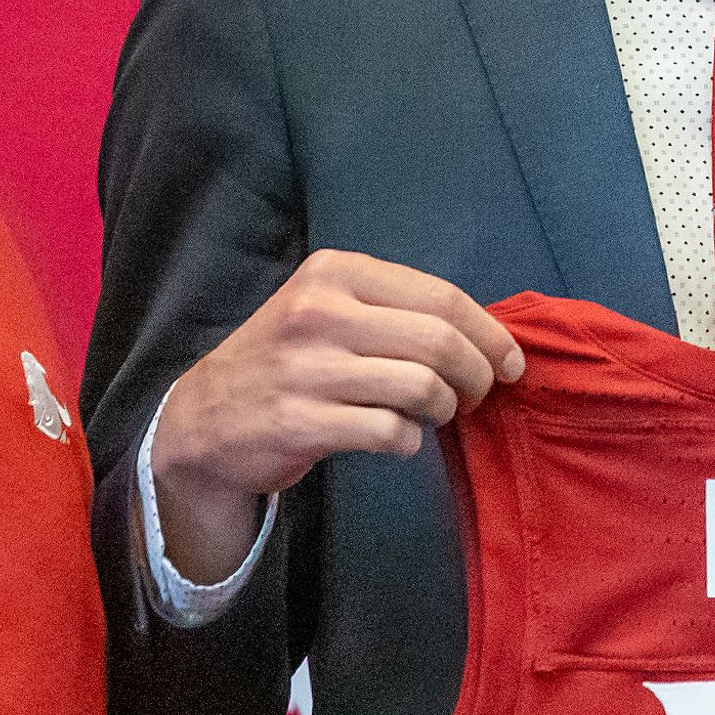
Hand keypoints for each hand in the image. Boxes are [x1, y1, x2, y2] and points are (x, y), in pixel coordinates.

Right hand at [153, 253, 523, 581]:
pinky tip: (398, 439)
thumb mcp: (325, 309)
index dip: (489, 333)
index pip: (440, 296)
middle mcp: (319, 312)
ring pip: (421, 387)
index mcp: (333, 273)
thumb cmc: (285, 360)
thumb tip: (485, 336)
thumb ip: (393, 310)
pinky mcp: (301, 422)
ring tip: (436, 415)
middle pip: (438, 342)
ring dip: (445, 410)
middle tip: (478, 395)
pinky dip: (409, 441)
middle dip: (477, 375)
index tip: (510, 361)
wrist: (204, 418)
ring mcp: (307, 368)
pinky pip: (390, 432)